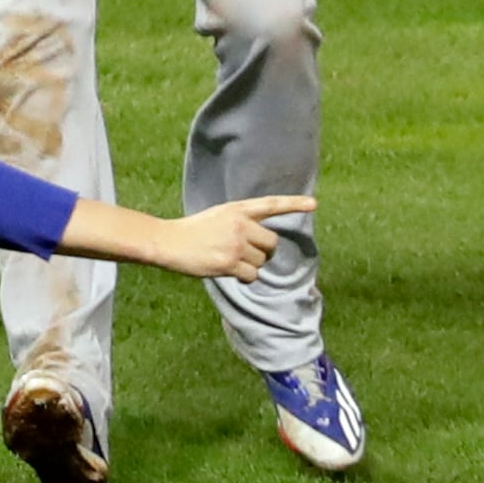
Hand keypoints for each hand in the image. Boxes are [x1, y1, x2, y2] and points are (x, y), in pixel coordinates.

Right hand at [141, 195, 315, 282]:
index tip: (314, 204)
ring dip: (250, 266)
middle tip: (245, 254)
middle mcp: (240, 224)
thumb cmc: (193, 231)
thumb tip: (262, 245)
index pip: (271, 204)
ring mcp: (235, 243)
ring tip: (229, 260)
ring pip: (261, 262)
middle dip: (263, 252)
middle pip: (271, 243)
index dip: (294, 204)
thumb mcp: (218, 216)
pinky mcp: (229, 262)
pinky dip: (244, 278)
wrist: (169, 242)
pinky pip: (252, 276)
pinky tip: (228, 271)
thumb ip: (240, 223)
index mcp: (237, 209)